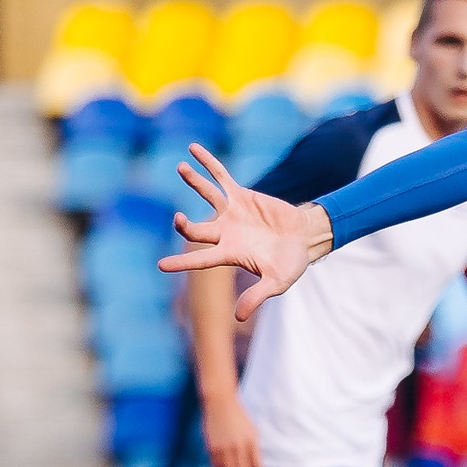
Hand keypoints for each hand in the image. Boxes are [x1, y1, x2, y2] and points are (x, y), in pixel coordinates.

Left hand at [158, 144, 331, 318]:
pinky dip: (209, 164)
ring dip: (193, 181)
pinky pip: (221, 177)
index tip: (161, 265)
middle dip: (184, 225)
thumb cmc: (291, 264)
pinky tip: (194, 149)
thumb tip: (238, 317)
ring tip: (180, 167)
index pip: (200, 259)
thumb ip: (257, 297)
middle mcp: (224, 233)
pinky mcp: (241, 196)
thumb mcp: (277, 283)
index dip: (181, 262)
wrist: (305, 239)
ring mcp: (231, 213)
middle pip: (196, 228)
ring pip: (206, 195)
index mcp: (229, 253)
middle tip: (178, 218)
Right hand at [202, 392, 264, 466]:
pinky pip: (217, 466)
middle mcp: (238, 445)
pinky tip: (224, 465)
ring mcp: (224, 447)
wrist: (220, 403)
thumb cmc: (239, 417)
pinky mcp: (212, 447)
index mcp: (251, 441)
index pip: (257, 466)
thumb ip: (254, 448)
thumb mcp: (252, 431)